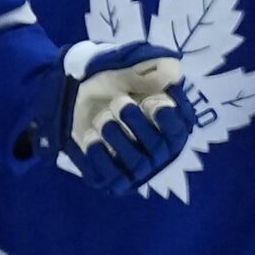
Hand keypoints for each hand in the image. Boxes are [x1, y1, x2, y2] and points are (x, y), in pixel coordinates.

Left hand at [57, 40, 195, 194]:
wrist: (76, 102)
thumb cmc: (112, 87)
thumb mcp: (131, 74)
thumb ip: (151, 73)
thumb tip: (172, 73)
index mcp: (172, 129)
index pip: (179, 130)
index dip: (167, 117)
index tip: (152, 100)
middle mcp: (159, 155)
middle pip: (159, 147)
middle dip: (138, 123)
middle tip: (119, 102)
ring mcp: (136, 171)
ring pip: (136, 163)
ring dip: (118, 137)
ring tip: (103, 118)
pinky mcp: (111, 181)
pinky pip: (108, 176)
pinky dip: (97, 155)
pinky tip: (89, 136)